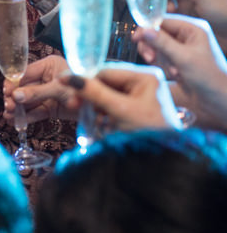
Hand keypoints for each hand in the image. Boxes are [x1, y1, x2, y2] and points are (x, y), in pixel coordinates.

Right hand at [6, 54, 78, 124]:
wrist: (104, 108)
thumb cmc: (85, 90)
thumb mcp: (59, 89)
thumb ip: (37, 92)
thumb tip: (15, 96)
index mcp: (49, 66)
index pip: (25, 73)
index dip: (14, 83)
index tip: (7, 93)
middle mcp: (47, 78)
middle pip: (25, 87)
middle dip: (15, 98)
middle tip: (9, 106)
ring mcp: (49, 94)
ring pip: (29, 101)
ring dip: (19, 109)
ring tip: (9, 116)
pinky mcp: (52, 108)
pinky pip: (36, 111)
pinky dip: (27, 117)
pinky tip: (17, 121)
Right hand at [61, 64, 180, 131]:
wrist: (165, 161)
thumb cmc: (149, 133)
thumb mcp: (121, 110)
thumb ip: (94, 92)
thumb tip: (67, 76)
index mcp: (145, 77)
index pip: (106, 72)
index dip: (87, 81)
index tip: (69, 91)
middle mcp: (143, 84)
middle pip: (105, 83)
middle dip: (91, 96)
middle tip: (73, 106)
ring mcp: (139, 98)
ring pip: (106, 96)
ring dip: (95, 107)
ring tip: (94, 121)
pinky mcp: (134, 111)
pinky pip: (112, 107)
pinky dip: (103, 115)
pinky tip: (102, 125)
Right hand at [136, 15, 226, 128]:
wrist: (216, 99)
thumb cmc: (208, 78)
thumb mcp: (183, 58)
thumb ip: (163, 43)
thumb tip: (144, 30)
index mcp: (192, 30)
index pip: (164, 21)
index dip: (148, 28)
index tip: (136, 38)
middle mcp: (186, 36)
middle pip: (157, 32)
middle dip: (150, 45)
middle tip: (149, 56)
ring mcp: (181, 48)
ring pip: (156, 44)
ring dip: (155, 55)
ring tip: (165, 68)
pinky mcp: (176, 59)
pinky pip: (160, 55)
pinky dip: (160, 63)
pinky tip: (170, 72)